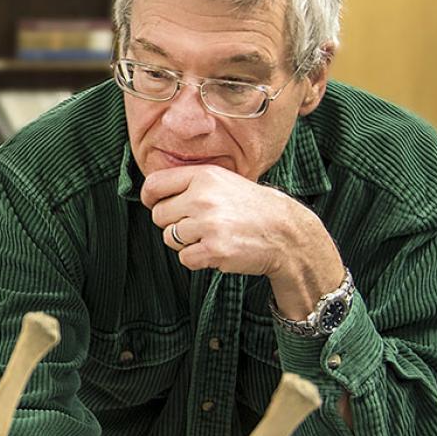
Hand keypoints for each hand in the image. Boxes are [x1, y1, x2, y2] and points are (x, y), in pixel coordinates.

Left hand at [141, 165, 343, 317]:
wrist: (286, 233)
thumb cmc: (251, 208)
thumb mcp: (224, 182)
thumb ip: (191, 184)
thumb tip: (152, 194)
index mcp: (204, 176)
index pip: (154, 185)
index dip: (151, 198)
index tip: (156, 205)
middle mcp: (203, 197)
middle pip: (159, 215)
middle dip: (173, 223)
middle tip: (198, 225)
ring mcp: (208, 224)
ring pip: (169, 238)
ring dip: (186, 242)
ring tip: (211, 236)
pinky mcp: (214, 249)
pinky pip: (185, 258)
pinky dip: (197, 259)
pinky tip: (217, 250)